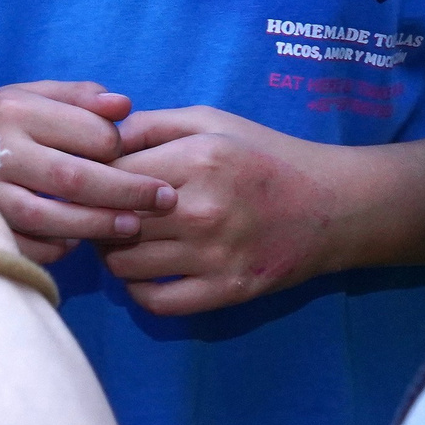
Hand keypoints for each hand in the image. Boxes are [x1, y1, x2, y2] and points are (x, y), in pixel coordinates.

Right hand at [0, 82, 175, 261]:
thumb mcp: (32, 94)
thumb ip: (79, 97)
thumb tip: (125, 106)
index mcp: (16, 111)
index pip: (87, 134)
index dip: (118, 146)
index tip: (129, 153)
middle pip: (75, 180)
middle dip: (128, 192)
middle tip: (165, 199)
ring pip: (52, 219)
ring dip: (99, 225)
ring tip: (133, 226)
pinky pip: (28, 246)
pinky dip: (57, 247)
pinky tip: (77, 240)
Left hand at [100, 105, 348, 315]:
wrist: (333, 206)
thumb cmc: (265, 155)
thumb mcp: (210, 122)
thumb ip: (150, 125)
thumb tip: (95, 139)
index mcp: (197, 161)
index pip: (111, 174)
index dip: (92, 176)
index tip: (91, 179)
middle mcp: (202, 210)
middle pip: (111, 220)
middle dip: (96, 215)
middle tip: (100, 211)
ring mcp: (215, 256)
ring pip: (124, 264)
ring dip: (111, 253)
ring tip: (122, 238)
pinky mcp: (226, 291)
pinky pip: (156, 302)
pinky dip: (138, 290)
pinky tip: (144, 271)